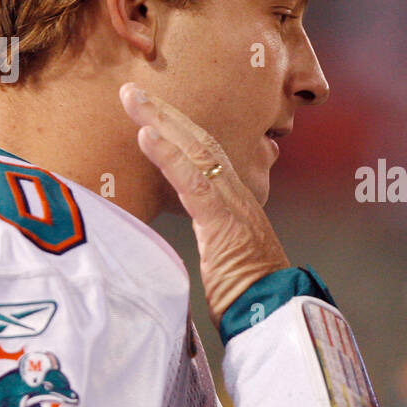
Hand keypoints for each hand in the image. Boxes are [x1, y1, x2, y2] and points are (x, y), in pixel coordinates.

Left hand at [120, 83, 289, 324]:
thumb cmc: (250, 296)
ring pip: (197, 150)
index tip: (149, 113)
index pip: (206, 155)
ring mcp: (234, 206)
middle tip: (131, 90)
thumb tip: (202, 235)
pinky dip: (168, 155)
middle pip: (200, 140)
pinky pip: (194, 181)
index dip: (179, 130)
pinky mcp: (225, 222)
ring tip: (132, 98)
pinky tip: (146, 134)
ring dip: (161, 120)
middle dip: (165, 112)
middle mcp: (238, 195)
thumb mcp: (227, 258)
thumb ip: (215, 237)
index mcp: (236, 203)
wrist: (275, 317)